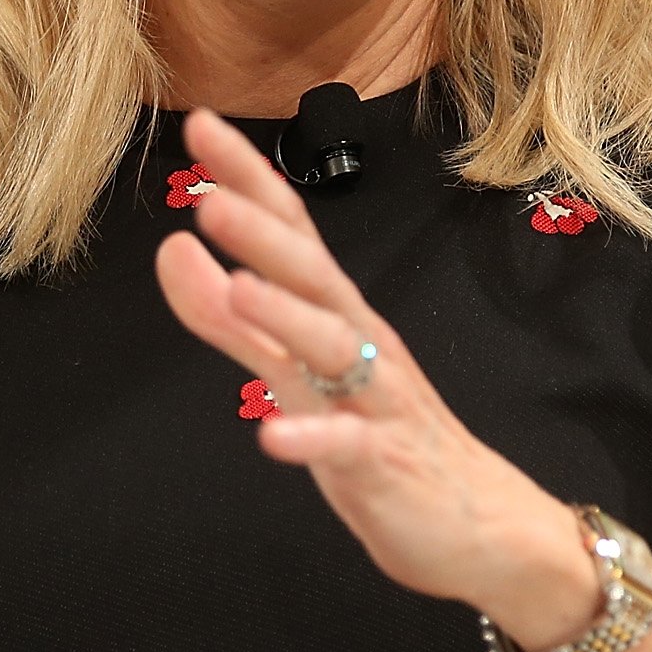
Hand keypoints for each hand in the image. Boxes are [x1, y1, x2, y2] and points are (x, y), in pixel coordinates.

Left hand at [152, 107, 597, 645]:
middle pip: (312, 275)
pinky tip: (271, 436)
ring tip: (239, 289)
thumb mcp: (293, 370)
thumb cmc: (375, 435)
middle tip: (207, 198)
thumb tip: (173, 247)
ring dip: (288, 317)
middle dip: (263, 234)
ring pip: (335, 348)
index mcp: (335, 312)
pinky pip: (347, 447)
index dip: (247, 178)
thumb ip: (228, 316)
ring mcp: (377, 400)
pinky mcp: (385, 462)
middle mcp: (361, 341)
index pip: (290, 229)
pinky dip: (311, 439)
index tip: (201, 123)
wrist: (478, 527)